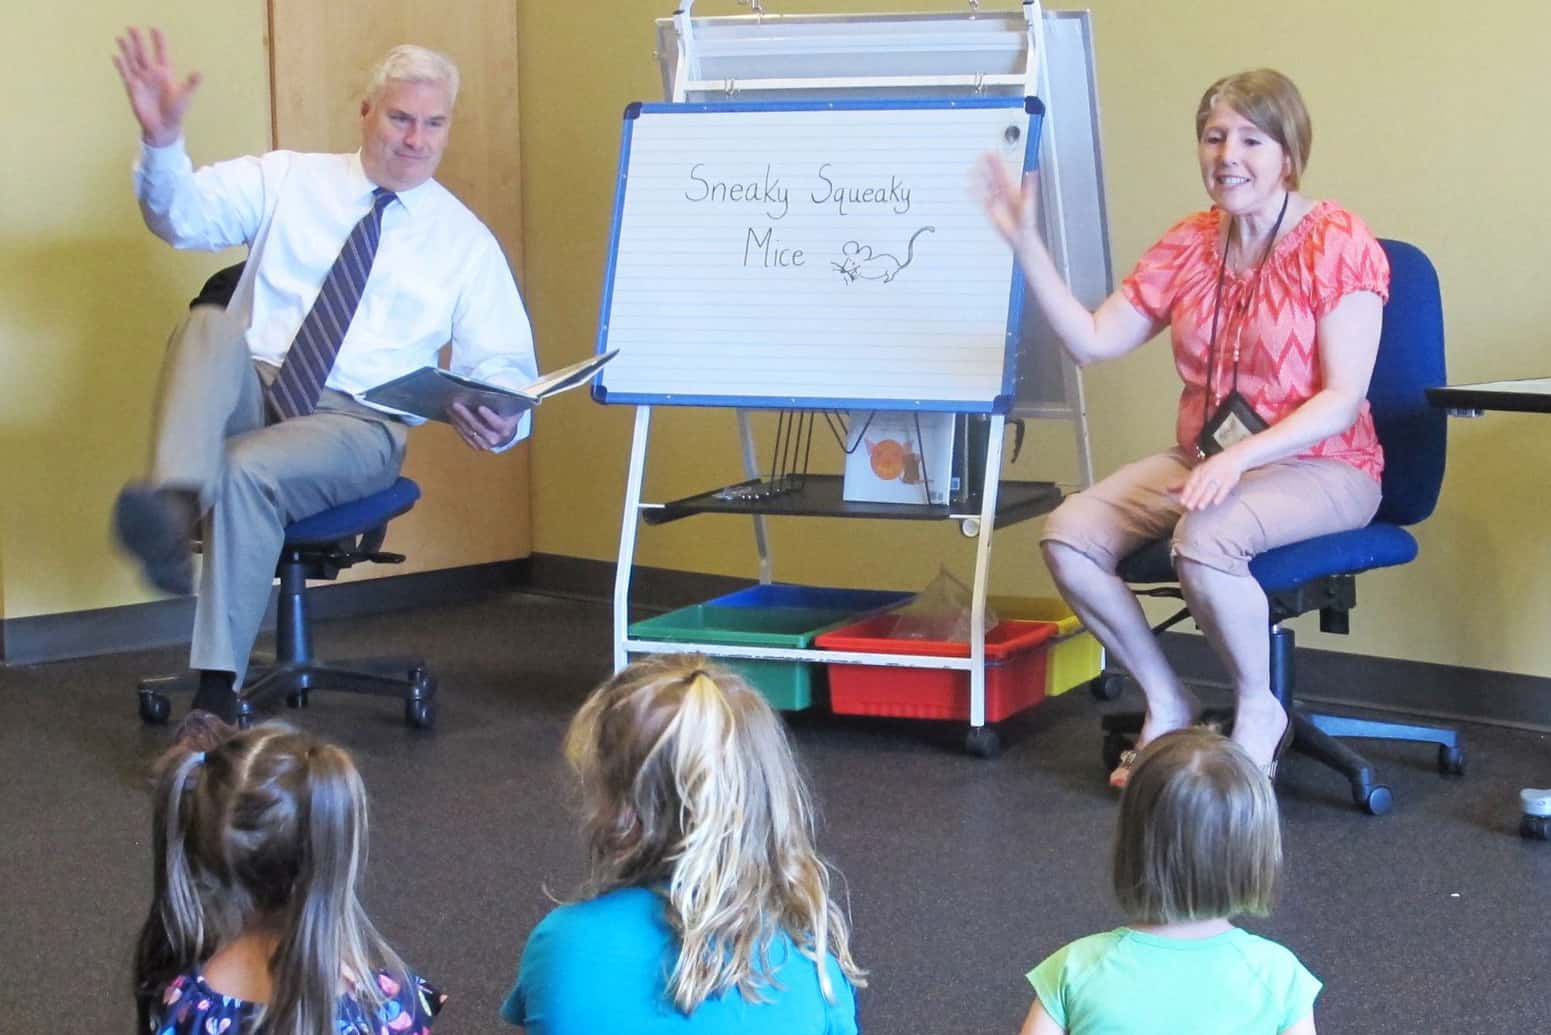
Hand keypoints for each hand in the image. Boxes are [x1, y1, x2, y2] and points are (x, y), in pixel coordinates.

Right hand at [112, 27, 201, 146]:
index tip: (156, 28)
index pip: (162, 53)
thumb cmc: (176, 112)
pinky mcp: (132, 88)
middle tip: (133, 27)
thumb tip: (200, 72)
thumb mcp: (184, 97)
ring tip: (121, 37)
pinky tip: (116, 56)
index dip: (159, 42)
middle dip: (138, 41)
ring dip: (127, 49)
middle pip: (143, 54)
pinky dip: (120, 65)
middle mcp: (152, 74)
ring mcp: (141, 80)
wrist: (162, 127)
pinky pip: (125, 73)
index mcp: (165, 73)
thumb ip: (190, 84)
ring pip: (132, 60)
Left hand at [449, 401, 520, 451]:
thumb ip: (498, 403)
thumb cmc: (504, 415)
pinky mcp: (476, 446)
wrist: (504, 433)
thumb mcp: (506, 408)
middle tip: (456, 404)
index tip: (480, 407)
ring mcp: (485, 445)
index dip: (489, 416)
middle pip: (478, 427)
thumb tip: (482, 394)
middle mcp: (495, 439)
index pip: (497, 423)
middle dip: (466, 415)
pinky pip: (464, 436)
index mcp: (505, 429)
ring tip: (450, 408)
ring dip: (458, 420)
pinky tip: (452, 417)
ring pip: (469, 432)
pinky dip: (457, 426)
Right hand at [976, 152, 1040, 254]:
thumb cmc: (1027, 222)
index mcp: (1013, 189)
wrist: (1021, 236)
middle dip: (988, 166)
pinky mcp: (991, 209)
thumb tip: (1032, 172)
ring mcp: (996, 200)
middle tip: (981, 155)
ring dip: (980, 178)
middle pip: (993, 176)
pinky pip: (981, 199)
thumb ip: (1030, 186)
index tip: (992, 153)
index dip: (998, 162)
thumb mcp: (1030, 202)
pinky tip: (969, 188)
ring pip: (986, 186)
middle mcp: (1004, 193)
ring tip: (972, 170)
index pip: (1003, 172)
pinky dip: (975, 193)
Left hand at [1175, 450, 1247, 510]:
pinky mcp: (1230, 480)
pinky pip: (1225, 488)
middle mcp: (1209, 473)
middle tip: (1189, 507)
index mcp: (1200, 471)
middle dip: (1194, 497)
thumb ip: (1183, 483)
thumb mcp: (1196, 473)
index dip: (1187, 492)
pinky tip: (1216, 503)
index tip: (1182, 502)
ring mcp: (1220, 476)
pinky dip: (1220, 495)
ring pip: (1211, 488)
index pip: (1191, 482)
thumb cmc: (1210, 468)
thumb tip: (1166, 489)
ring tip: (1200, 507)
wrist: (1233, 458)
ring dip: (1206, 497)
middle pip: (1200, 487)